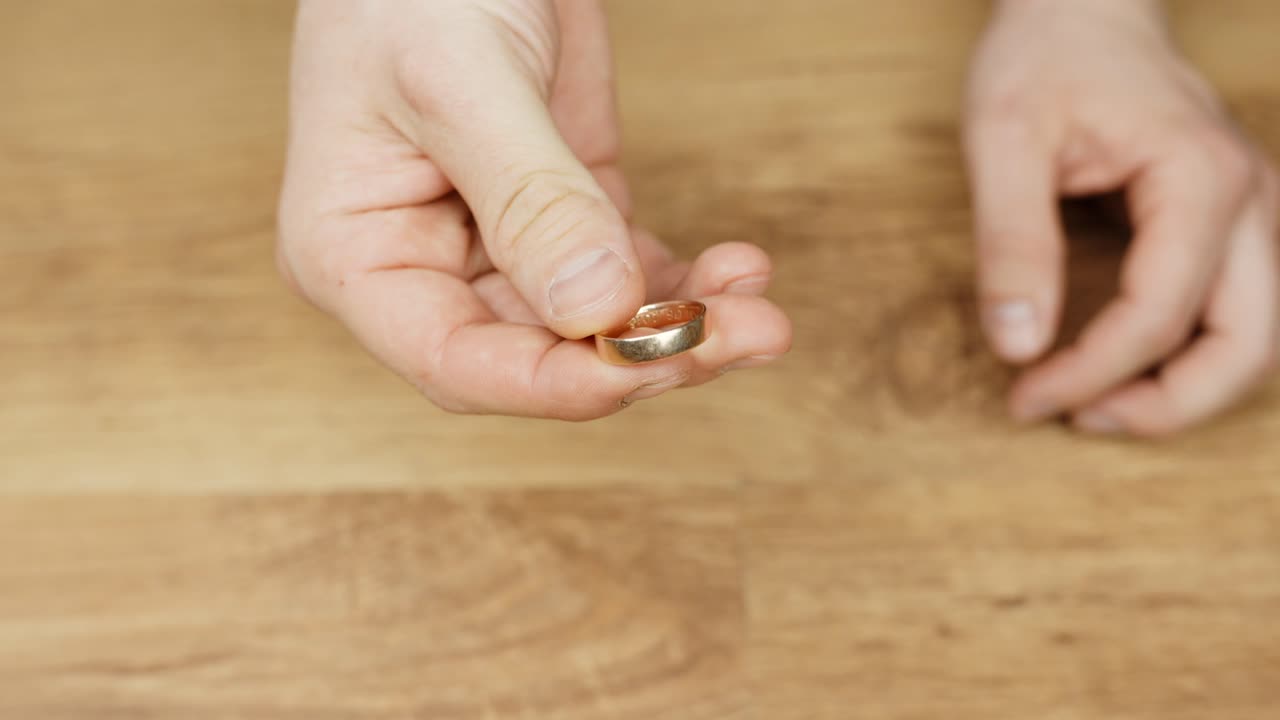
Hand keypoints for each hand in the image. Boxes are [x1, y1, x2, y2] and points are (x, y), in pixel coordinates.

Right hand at [278, 0, 790, 418]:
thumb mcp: (461, 84)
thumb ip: (529, 199)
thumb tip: (598, 307)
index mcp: (360, 256)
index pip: (455, 361)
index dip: (552, 384)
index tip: (642, 367)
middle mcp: (430, 268)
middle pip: (541, 356)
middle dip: (645, 354)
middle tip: (742, 333)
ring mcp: (504, 246)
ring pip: (597, 327)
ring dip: (683, 326)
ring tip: (761, 312)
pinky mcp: (568, 214)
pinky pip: (628, 274)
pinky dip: (686, 282)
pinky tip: (741, 271)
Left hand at [965, 0, 1279, 436]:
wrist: (1083, 7)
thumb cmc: (1044, 58)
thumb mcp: (1003, 140)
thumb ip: (1011, 242)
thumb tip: (1017, 346)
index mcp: (1200, 178)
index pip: (1159, 313)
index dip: (1090, 372)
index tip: (1022, 396)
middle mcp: (1249, 200)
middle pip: (1248, 345)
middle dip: (1166, 405)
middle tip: (1076, 419)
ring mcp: (1252, 212)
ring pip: (1256, 337)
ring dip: (1187, 388)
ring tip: (1097, 404)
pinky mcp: (1232, 222)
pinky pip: (1234, 311)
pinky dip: (1190, 355)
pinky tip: (1123, 365)